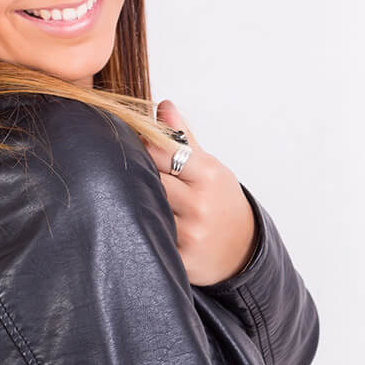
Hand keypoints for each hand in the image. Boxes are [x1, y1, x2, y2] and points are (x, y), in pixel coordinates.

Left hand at [139, 100, 257, 285]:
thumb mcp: (207, 165)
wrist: (243, 250)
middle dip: (136, 173)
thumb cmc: (219, 200)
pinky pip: (150, 236)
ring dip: (134, 200)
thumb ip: (181, 137)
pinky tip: (136, 222)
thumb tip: (164, 105)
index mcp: (206, 174)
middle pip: (150, 179)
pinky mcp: (180, 259)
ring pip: (146, 207)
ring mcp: (190, 233)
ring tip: (126, 194)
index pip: (161, 151)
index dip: (142, 147)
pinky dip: (141, 227)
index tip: (134, 147)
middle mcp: (199, 204)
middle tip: (120, 169)